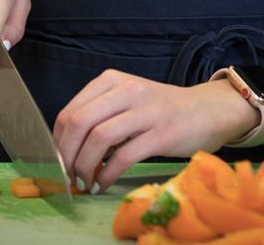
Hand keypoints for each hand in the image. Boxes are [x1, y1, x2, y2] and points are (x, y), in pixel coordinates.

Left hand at [54, 70, 257, 191]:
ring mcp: (145, 111)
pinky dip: (106, 175)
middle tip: (67, 176)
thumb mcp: (126, 100)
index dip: (58, 141)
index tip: (58, 161)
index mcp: (112, 80)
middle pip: (79, 123)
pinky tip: (103, 184)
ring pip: (98, 139)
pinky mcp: (161, 134)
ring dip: (84, 167)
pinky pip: (123, 157)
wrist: (205, 111)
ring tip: (85, 182)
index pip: (71, 111)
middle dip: (66, 155)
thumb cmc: (160, 109)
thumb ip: (99, 114)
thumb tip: (66, 147)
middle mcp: (127, 90)